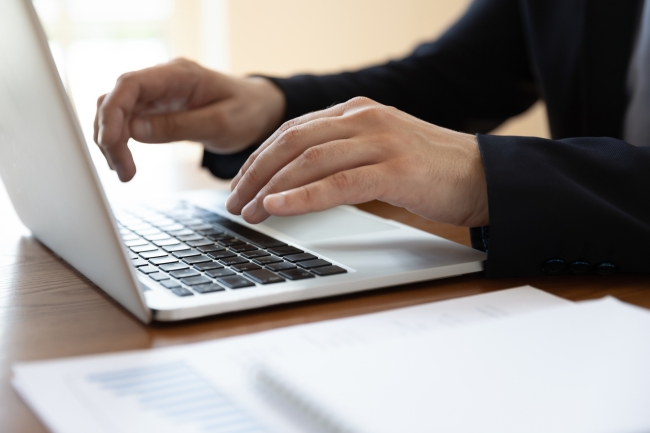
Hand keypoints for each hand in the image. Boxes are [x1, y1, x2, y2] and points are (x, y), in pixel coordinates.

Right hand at [94, 58, 285, 181]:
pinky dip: (121, 142)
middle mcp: (161, 79)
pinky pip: (127, 122)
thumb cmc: (246, 112)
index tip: (111, 143)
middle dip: (109, 135)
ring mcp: (157, 94)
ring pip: (116, 112)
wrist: (259, 109)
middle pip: (115, 99)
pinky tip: (125, 163)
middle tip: (121, 171)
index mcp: (179, 75)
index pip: (129, 84)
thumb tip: (134, 132)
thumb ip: (178, 126)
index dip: (112, 113)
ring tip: (123, 173)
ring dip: (112, 142)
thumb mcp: (220, 124)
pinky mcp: (156, 108)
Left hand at [226, 97, 488, 226]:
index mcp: (356, 112)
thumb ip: (340, 156)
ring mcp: (380, 141)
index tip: (239, 184)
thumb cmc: (427, 170)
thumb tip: (293, 183)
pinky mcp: (394, 170)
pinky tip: (278, 208)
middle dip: (255, 174)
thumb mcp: (377, 152)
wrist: (482, 176)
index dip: (259, 159)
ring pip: (308, 161)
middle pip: (291, 142)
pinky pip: (337, 183)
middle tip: (234, 201)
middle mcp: (363, 119)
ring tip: (248, 212)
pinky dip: (302, 197)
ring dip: (270, 188)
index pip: (292, 130)